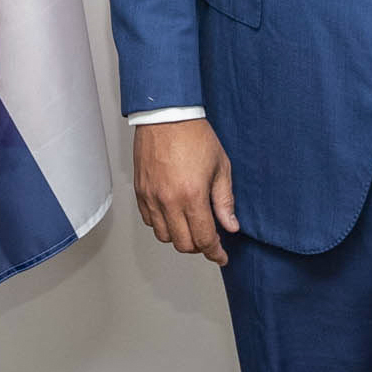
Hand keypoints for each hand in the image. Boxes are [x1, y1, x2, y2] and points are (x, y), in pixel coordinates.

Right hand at [133, 119, 237, 265]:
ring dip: (179, 236)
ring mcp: (152, 197)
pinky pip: (149, 221)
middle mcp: (169, 201)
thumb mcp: (220, 167)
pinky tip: (172, 214)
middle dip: (199, 246)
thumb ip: (225, 201)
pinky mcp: (140, 191)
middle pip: (183, 244)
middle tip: (209, 239)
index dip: (215, 252)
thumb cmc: (194, 136)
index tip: (221, 256)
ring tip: (190, 225)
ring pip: (164, 236)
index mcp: (192, 196)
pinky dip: (161, 224)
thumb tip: (230, 225)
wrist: (167, 115)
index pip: (204, 238)